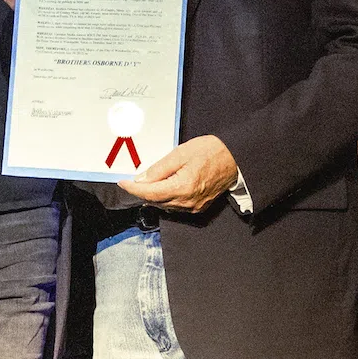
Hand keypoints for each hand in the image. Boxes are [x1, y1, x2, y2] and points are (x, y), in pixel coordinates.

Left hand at [120, 135, 238, 212]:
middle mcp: (187, 202)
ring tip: (147, 183)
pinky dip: (166, 198)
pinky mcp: (198, 207)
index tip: (122, 183)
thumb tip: (141, 179)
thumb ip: (159, 168)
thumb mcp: (180, 153)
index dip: (133, 189)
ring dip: (153, 196)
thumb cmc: (211, 151)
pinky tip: (163, 188)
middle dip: (142, 192)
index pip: (149, 194)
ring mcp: (193, 207)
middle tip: (132, 181)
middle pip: (155, 201)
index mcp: (182, 188)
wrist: (235, 159)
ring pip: (164, 205)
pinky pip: (175, 206)